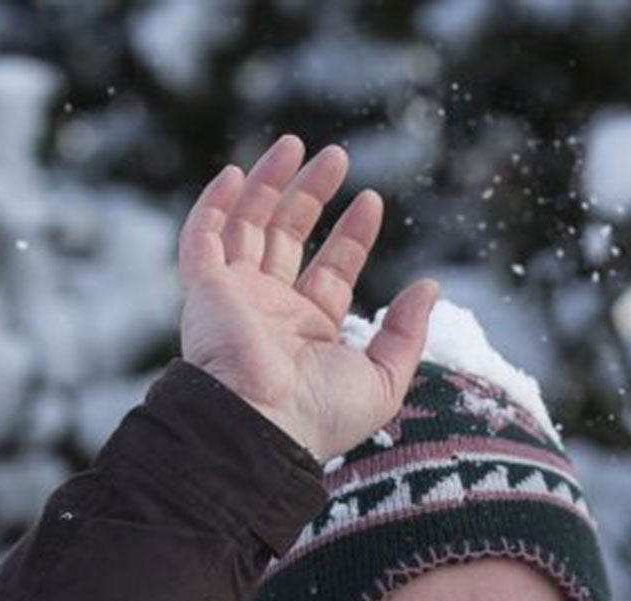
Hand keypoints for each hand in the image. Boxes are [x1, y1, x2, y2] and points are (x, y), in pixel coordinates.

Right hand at [178, 135, 437, 462]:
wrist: (262, 427)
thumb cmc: (321, 415)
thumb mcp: (385, 380)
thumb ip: (407, 334)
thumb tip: (429, 286)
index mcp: (309, 331)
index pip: (332, 270)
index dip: (353, 235)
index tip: (371, 200)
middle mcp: (270, 310)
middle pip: (289, 237)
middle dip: (312, 194)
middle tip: (337, 156)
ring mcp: (235, 297)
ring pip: (248, 225)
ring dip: (269, 183)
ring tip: (297, 143)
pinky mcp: (204, 291)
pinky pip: (201, 238)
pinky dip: (213, 204)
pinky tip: (234, 172)